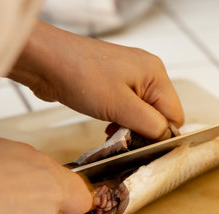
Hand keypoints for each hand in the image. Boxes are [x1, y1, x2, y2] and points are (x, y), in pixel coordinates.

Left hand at [8, 21, 183, 139]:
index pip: (175, 115)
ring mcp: (130, 78)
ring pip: (143, 114)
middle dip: (144, 132)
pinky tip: (107, 127)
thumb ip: (150, 125)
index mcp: (156, 74)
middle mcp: (147, 73)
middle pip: (160, 114)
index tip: (143, 147)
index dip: (162, 135)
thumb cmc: (80, 76)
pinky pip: (128, 109)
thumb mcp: (120, 106)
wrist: (44, 61)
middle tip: (123, 139)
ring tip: (111, 132)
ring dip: (130, 128)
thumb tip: (167, 138)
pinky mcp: (114, 84)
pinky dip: (120, 121)